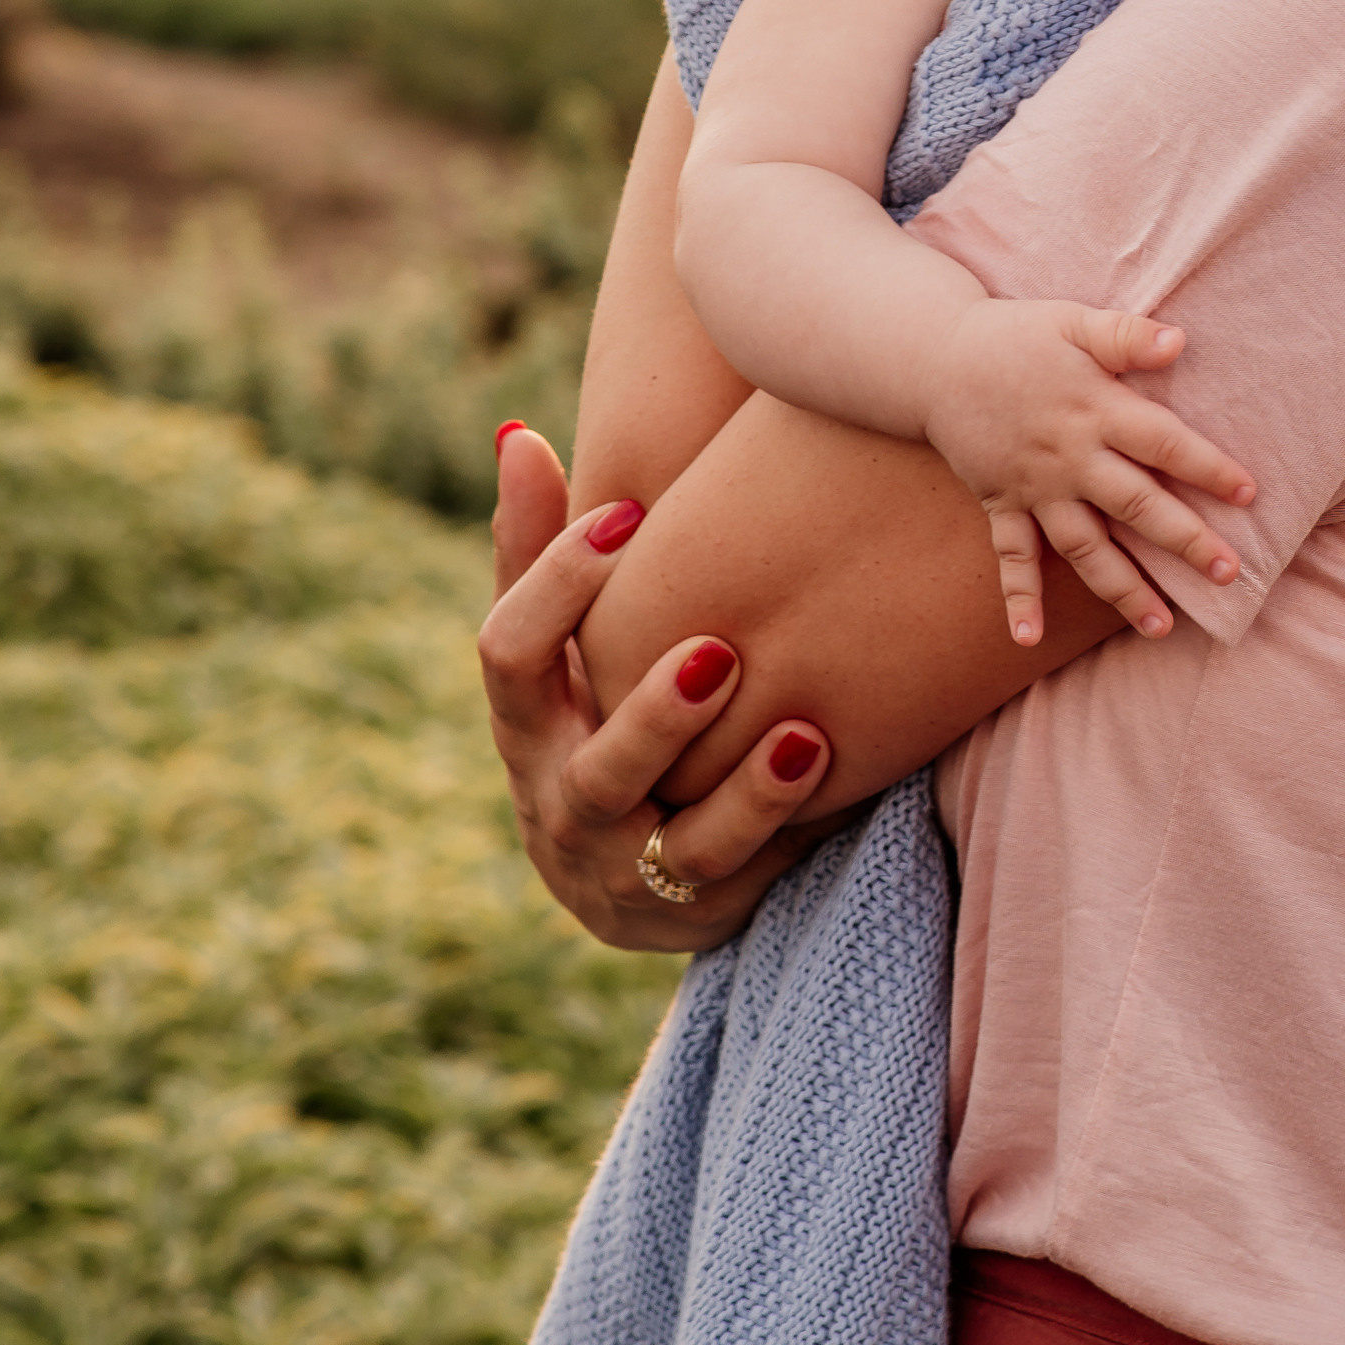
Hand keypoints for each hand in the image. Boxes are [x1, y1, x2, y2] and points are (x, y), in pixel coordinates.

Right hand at [478, 423, 837, 949]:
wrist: (616, 870)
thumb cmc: (591, 708)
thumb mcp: (561, 642)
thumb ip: (540, 547)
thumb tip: (516, 433)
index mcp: (525, 725)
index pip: (510, 658)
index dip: (556, 588)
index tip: (627, 512)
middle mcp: (562, 805)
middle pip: (597, 771)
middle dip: (656, 718)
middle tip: (719, 651)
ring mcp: (628, 871)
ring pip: (682, 846)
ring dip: (744, 792)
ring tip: (801, 736)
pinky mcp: (696, 911)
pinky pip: (748, 879)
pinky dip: (789, 828)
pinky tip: (834, 773)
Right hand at [922, 304, 1255, 645]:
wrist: (935, 359)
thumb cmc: (1016, 336)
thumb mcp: (1072, 322)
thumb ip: (1125, 335)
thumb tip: (1180, 340)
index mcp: (1096, 409)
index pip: (1163, 442)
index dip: (1207, 466)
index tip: (1248, 493)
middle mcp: (1070, 458)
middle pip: (1135, 504)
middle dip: (1183, 541)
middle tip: (1227, 574)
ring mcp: (1035, 488)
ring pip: (1085, 546)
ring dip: (1122, 587)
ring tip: (1160, 625)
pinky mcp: (1002, 504)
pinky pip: (1012, 558)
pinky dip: (1019, 597)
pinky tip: (1029, 638)